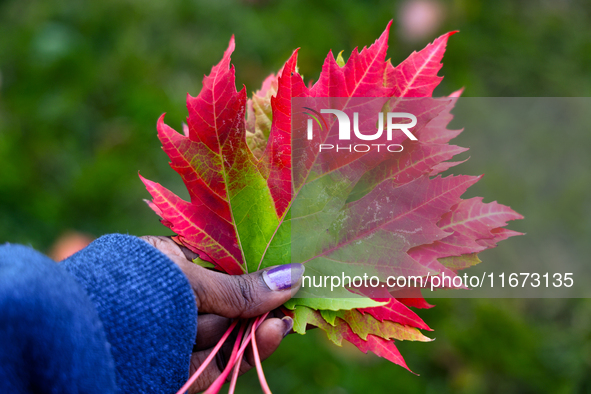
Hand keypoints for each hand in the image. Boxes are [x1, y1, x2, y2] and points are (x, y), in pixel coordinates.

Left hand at [140, 236, 303, 392]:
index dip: (255, 270)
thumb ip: (239, 288)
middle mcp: (176, 301)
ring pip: (233, 330)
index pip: (223, 267)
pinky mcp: (185, 371)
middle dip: (261, 300)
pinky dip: (252, 348)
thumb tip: (292, 276)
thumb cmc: (134, 290)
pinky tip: (273, 331)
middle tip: (297, 292)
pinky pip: (227, 358)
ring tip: (282, 316)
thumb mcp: (188, 280)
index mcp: (168, 266)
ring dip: (260, 324)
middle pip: (231, 301)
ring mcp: (180, 337)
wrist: (84, 342)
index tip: (287, 270)